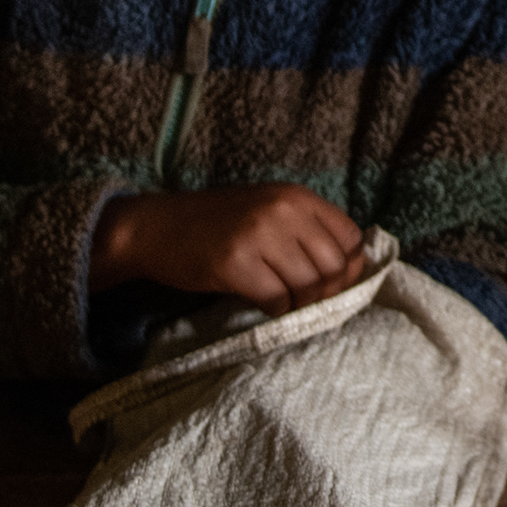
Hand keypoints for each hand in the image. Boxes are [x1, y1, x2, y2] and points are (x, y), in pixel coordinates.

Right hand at [96, 182, 369, 312]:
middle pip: (334, 266)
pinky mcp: (234, 264)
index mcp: (296, 196)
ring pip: (309, 286)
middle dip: (327, 292)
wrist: (156, 227)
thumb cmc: (215, 224)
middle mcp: (282, 211)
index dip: (350, 267)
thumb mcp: (267, 209)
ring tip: (283, 300)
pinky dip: (275, 310)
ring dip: (300, 303)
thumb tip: (349, 268)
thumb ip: (305, 228)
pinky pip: (276, 300)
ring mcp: (258, 236)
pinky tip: (261, 301)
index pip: (350, 237)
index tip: (334, 282)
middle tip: (306, 299)